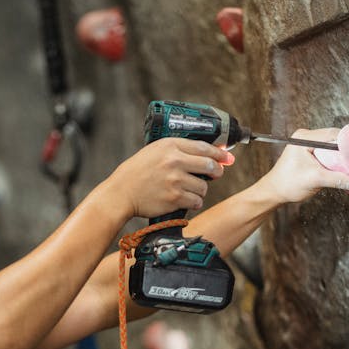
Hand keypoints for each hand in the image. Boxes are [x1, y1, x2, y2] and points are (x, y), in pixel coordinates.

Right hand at [106, 137, 233, 218]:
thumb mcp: (154, 152)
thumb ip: (178, 151)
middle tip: (216, 174)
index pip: (204, 147)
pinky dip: (194, 202)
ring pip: (204, 186)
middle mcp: (174, 161)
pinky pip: (196, 201)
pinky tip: (184, 199)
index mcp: (170, 146)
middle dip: (217, 171)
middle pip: (210, 165)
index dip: (219, 153)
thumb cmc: (137, 173)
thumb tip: (209, 154)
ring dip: (200, 190)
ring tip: (188, 189)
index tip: (226, 157)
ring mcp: (175, 180)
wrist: (121, 193)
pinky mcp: (174, 198)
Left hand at [257, 128, 348, 203]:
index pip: (334, 135)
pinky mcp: (311, 151)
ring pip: (334, 146)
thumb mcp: (316, 180)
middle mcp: (306, 137)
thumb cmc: (287, 184)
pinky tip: (344, 167)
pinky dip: (337, 159)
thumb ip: (339, 180)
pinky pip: (329, 151)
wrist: (274, 192)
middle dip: (348, 150)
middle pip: (335, 139)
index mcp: (304, 138)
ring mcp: (308, 143)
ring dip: (343, 156)